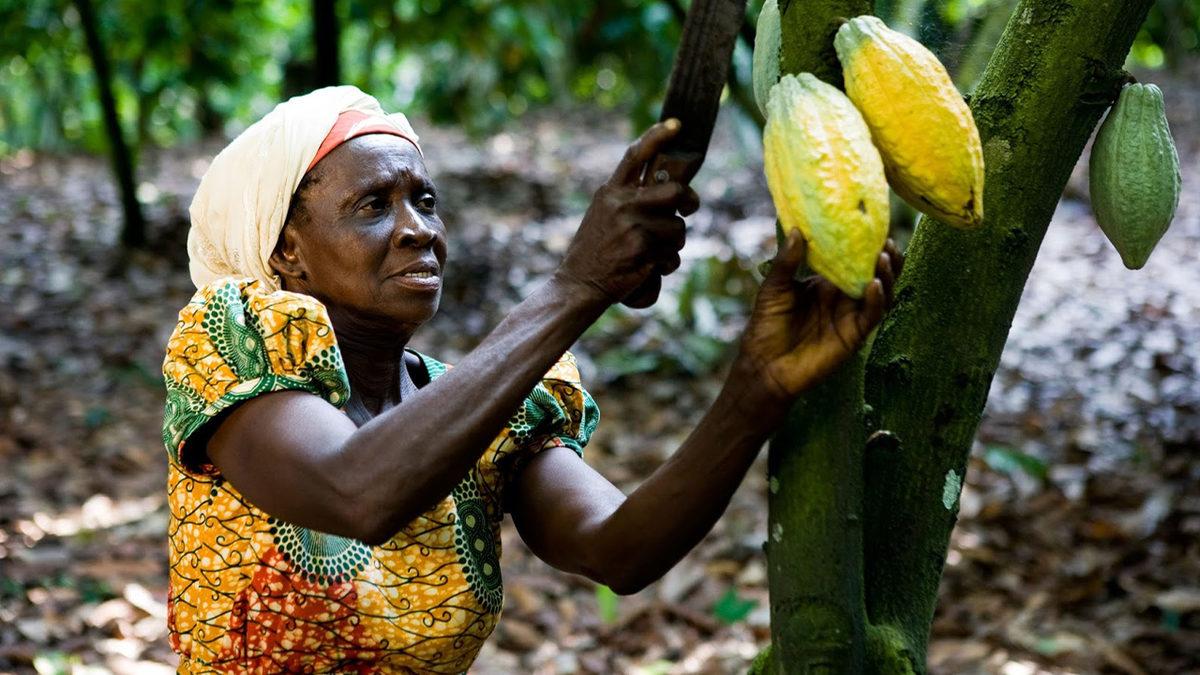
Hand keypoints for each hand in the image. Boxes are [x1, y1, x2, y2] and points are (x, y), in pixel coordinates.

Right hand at [554, 120, 699, 306]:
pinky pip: (672, 255)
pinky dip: (666, 264)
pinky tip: (648, 268)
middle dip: (688, 201)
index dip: (657, 136)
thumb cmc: (595, 250)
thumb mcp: (604, 214)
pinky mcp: (642, 251)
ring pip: (678, 228)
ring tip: (652, 252)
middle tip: (688, 209)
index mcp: (611, 192)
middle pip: (674, 190)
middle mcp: (621, 204)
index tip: (677, 124)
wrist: (578, 284)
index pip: (635, 156)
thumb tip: (673, 188)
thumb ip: (631, 198)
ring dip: (673, 244)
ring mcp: (632, 227)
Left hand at [733, 231, 902, 404]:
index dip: (866, 246)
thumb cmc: (766, 326)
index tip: (873, 227)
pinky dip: (877, 300)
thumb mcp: (774, 288)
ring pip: (880, 294)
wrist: (765, 364)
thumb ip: (787, 261)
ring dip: (886, 276)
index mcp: (826, 283)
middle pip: (874, 274)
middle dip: (886, 258)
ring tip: (884, 258)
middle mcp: (842, 298)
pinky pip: (871, 316)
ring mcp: (850, 316)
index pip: (852, 260)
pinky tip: (874, 285)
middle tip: (888, 242)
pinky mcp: (853, 335)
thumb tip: (796, 230)